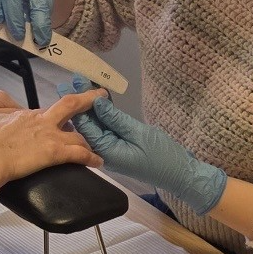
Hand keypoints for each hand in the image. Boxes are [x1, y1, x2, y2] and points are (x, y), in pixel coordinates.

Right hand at [0, 90, 98, 186]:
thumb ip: (0, 119)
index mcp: (27, 115)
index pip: (48, 111)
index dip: (58, 113)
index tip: (64, 114)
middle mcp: (43, 122)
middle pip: (70, 105)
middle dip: (87, 99)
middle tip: (99, 96)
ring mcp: (50, 136)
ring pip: (79, 135)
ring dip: (88, 141)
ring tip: (96, 147)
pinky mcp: (54, 152)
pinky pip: (79, 154)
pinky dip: (91, 157)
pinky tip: (98, 161)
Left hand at [60, 77, 227, 214]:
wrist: (180, 174)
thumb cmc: (162, 156)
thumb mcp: (139, 134)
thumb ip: (116, 119)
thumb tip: (96, 102)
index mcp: (106, 152)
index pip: (86, 127)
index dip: (78, 104)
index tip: (72, 84)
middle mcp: (104, 152)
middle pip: (88, 125)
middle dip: (81, 103)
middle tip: (75, 79)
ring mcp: (111, 150)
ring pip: (96, 126)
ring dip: (90, 106)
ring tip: (82, 84)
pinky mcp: (118, 147)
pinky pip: (106, 130)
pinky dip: (102, 115)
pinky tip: (98, 101)